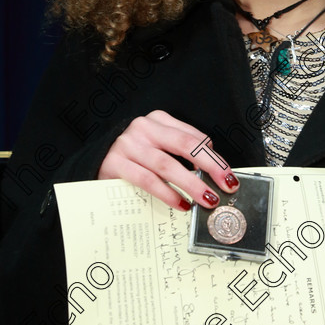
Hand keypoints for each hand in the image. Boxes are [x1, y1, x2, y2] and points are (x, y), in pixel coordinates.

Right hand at [97, 110, 238, 209]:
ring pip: (167, 165)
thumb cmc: (135, 156)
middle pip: (185, 146)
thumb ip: (182, 155)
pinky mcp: (115, 163)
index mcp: (159, 120)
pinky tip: (181, 203)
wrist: (96, 161)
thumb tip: (214, 174)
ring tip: (207, 199)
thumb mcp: (159, 147)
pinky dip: (167, 193)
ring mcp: (128, 144)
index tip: (228, 175)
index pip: (194, 137)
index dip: (214, 158)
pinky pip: (147, 180)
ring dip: (191, 184)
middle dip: (211, 167)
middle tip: (226, 185)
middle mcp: (144, 128)